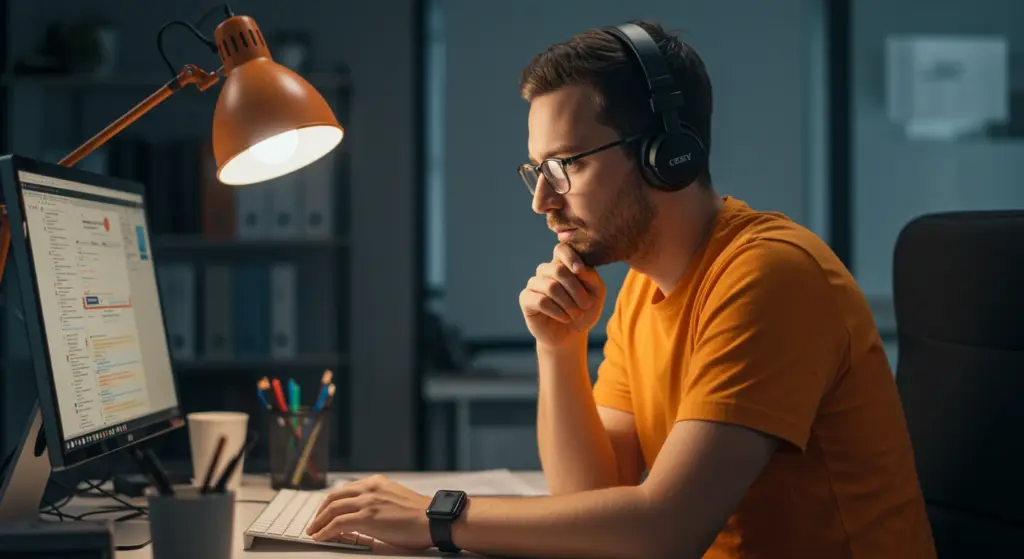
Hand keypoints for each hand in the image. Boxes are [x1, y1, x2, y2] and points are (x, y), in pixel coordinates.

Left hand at [306, 474, 432, 549]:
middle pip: (335, 497)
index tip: (325, 511)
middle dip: (321, 510)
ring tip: (314, 531)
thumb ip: (377, 503)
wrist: (434, 519)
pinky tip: (321, 536)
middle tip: (315, 522)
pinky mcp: (366, 517)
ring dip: (319, 521)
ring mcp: (367, 501)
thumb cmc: (420, 515)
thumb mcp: (395, 500)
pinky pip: (337, 523)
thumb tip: (361, 518)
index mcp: (377, 482)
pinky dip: (325, 531)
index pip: (346, 490)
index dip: (332, 502)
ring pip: (333, 509)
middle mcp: (370, 488)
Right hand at [520, 243, 605, 347]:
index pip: (561, 249)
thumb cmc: (584, 311)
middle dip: (575, 289)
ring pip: (550, 286)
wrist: (571, 335)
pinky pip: (541, 301)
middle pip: (557, 269)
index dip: (570, 257)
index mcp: (562, 264)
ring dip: (568, 303)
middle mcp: (546, 271)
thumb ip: (591, 277)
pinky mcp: (526, 299)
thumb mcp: (596, 293)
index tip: (580, 271)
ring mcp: (534, 284)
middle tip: (586, 305)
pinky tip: (564, 318)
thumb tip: (579, 268)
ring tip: (576, 314)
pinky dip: (557, 311)